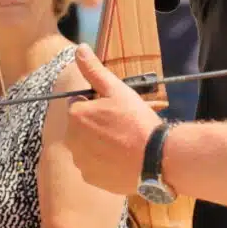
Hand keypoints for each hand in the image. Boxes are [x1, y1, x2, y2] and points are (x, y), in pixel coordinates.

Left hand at [65, 44, 162, 194]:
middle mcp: (72, 140)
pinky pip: (94, 165)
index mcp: (76, 115)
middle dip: (97, 123)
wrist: (154, 159)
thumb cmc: (136, 121)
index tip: (116, 108)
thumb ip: (94, 70)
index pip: (80, 102)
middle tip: (122, 124)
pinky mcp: (92, 179)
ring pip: (88, 146)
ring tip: (125, 142)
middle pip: (82, 125)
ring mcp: (81, 162)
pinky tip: (122, 158)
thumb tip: (79, 48)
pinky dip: (105, 161)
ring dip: (100, 142)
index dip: (98, 103)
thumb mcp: (117, 90)